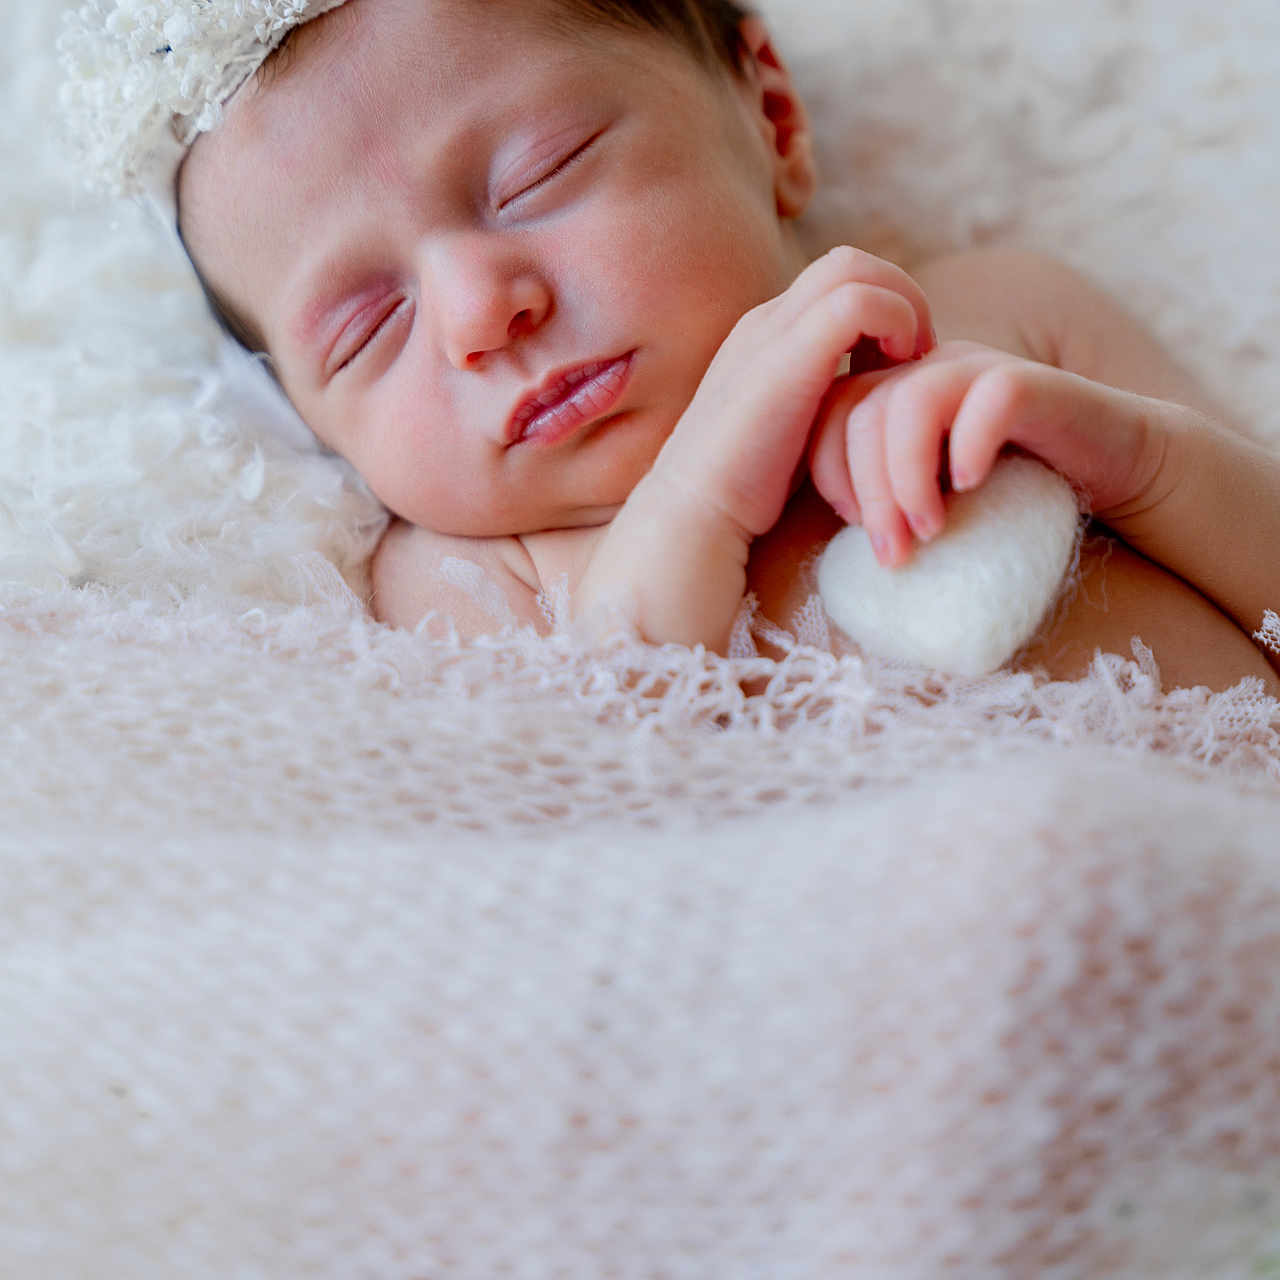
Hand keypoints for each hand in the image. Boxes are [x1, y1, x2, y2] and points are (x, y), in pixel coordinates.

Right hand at [574, 246, 934, 649]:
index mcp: (762, 340)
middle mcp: (764, 323)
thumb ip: (816, 411)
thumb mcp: (786, 439)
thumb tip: (865, 413)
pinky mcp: (787, 356)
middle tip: (918, 358)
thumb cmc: (740, 501)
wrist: (690, 520)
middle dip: (900, 297)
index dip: (881, 314)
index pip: (834, 285)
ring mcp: (771, 334)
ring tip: (912, 363)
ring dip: (903, 305)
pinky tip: (898, 376)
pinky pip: (860, 301)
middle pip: (849, 262)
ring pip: (856, 267)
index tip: (901, 370)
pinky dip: (896, 324)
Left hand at [808, 340, 1171, 565]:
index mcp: (897, 393)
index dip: (828, 473)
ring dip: (908, 475)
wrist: (1114, 469)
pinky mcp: (1034, 382)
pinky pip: (989, 396)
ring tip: (930, 529)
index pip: (831, 415)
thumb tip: (833, 549)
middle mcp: (932, 371)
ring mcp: (981, 370)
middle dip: (866, 491)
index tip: (852, 529)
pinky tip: (971, 486)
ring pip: (913, 400)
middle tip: (892, 554)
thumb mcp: (937, 501)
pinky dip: (970, 444)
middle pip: (864, 411)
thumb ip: (888, 501)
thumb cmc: (1015, 495)